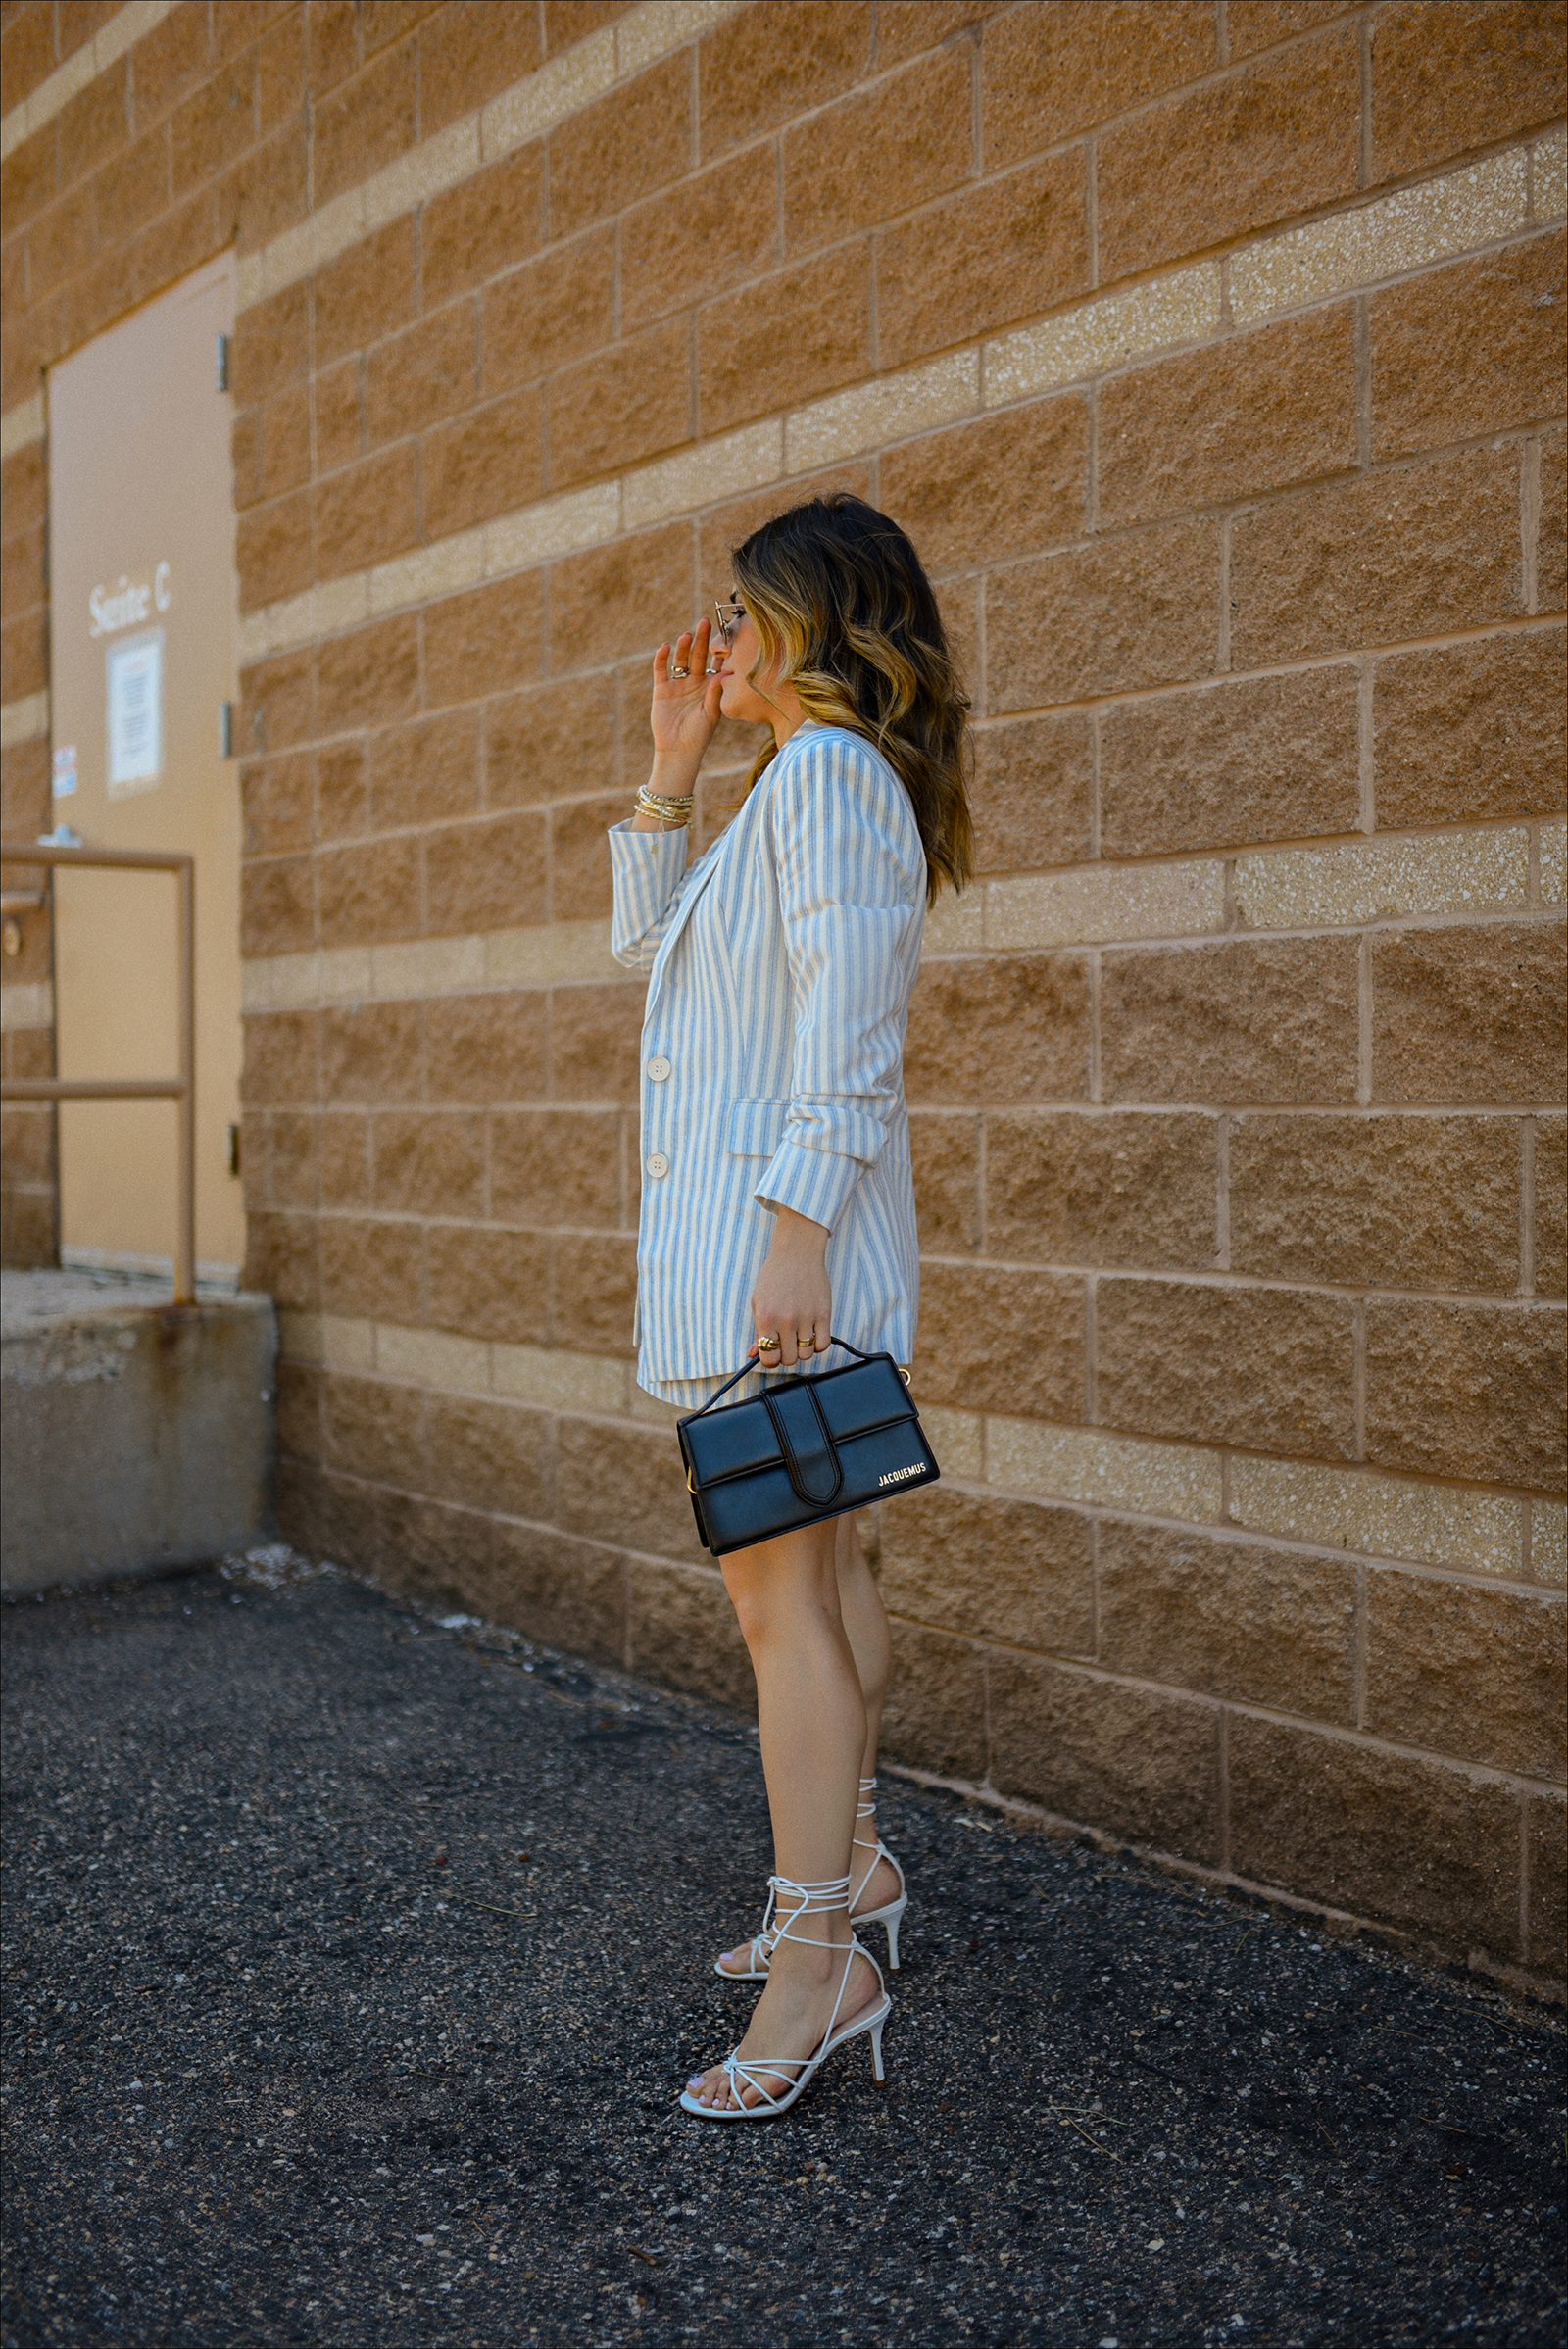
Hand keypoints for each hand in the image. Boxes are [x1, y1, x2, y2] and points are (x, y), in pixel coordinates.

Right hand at [649, 619, 722, 789]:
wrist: (678, 751)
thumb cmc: (699, 736)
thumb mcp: (711, 714)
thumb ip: (716, 693)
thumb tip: (723, 672)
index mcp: (711, 687)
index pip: (716, 662)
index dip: (720, 648)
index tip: (726, 632)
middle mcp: (695, 682)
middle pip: (699, 655)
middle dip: (702, 639)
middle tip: (705, 621)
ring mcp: (678, 684)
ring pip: (681, 659)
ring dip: (683, 646)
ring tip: (687, 635)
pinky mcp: (662, 689)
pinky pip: (661, 670)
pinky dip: (662, 658)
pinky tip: (665, 646)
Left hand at [749, 1207, 831, 1368]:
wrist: (797, 1253)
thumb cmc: (774, 1276)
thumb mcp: (758, 1301)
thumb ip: (757, 1330)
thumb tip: (753, 1353)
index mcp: (765, 1317)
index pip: (769, 1358)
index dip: (770, 1359)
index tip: (773, 1353)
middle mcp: (786, 1319)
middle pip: (789, 1360)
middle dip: (787, 1355)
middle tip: (786, 1343)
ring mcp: (806, 1317)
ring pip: (806, 1355)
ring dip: (802, 1349)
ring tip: (799, 1336)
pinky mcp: (824, 1313)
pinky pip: (823, 1344)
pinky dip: (818, 1344)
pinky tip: (812, 1333)